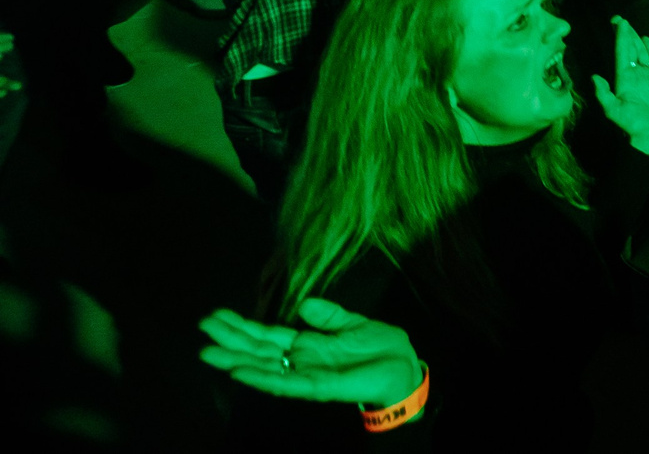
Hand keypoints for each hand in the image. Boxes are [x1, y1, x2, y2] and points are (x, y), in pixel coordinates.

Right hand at [198, 298, 423, 406]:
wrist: (403, 367)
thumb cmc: (380, 347)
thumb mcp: (353, 323)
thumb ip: (328, 315)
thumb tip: (302, 304)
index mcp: (308, 344)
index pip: (267, 335)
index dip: (243, 326)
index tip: (217, 316)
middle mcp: (300, 360)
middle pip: (258, 350)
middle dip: (230, 340)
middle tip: (202, 328)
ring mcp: (306, 374)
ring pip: (264, 367)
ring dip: (236, 360)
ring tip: (209, 353)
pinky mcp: (317, 386)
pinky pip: (285, 383)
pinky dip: (262, 378)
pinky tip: (241, 372)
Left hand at [591, 15, 648, 157]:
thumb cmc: (630, 125)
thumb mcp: (613, 111)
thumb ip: (603, 95)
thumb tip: (594, 77)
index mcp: (623, 78)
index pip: (621, 53)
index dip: (620, 37)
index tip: (618, 23)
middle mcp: (634, 74)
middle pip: (629, 48)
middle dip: (624, 33)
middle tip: (619, 18)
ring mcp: (647, 75)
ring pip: (641, 51)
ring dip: (635, 38)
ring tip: (630, 25)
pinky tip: (646, 39)